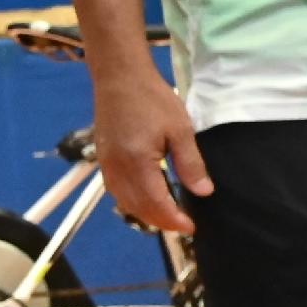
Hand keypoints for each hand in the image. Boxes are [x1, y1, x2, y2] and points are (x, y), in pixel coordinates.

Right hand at [89, 65, 208, 237]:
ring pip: (124, 202)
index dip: (173, 220)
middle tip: (184, 225)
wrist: (120, 78)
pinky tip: (148, 199)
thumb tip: (204, 192)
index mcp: (137, 162)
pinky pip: (116, 190)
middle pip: (137, 208)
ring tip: (169, 217)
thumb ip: (190, 164)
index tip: (191, 228)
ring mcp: (106, 165)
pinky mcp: (103, 159)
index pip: (156, 203)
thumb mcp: (180, 130)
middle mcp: (117, 169)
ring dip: (146, 214)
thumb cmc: (153, 99)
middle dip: (161, 222)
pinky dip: (133, 201)